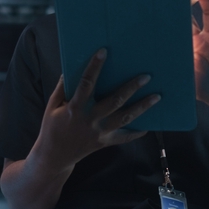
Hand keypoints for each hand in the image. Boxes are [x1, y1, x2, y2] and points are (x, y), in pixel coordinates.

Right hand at [35, 49, 158, 169]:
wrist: (55, 157)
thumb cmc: (52, 127)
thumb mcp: (52, 106)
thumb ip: (62, 88)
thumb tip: (70, 69)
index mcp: (75, 108)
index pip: (86, 84)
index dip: (94, 67)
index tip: (104, 52)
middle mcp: (89, 120)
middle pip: (114, 101)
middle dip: (131, 88)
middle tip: (146, 76)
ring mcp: (99, 133)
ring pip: (125, 118)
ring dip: (142, 107)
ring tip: (156, 96)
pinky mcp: (104, 143)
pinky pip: (124, 137)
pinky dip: (137, 132)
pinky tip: (148, 125)